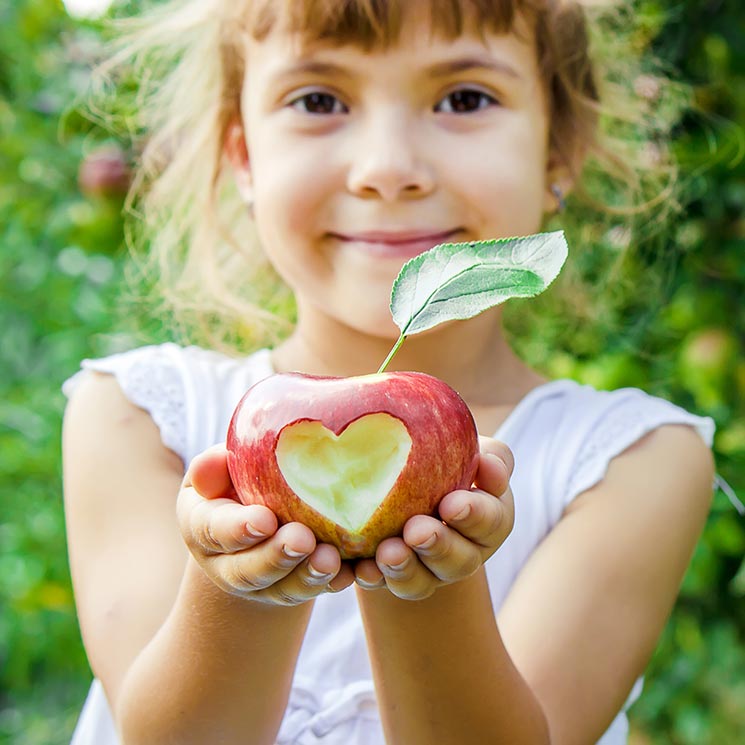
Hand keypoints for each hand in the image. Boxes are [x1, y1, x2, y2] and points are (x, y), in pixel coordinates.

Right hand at [177, 445, 354, 604]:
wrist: (254, 514)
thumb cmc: (235, 478)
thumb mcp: (219, 467)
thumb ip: (216, 465)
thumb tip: (214, 460)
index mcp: (203, 527)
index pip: (214, 530)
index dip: (238, 529)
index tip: (265, 520)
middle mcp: (227, 564)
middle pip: (248, 571)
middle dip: (276, 557)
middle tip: (302, 540)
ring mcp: (263, 582)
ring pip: (282, 588)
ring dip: (307, 576)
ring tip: (330, 560)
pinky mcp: (294, 587)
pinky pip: (312, 590)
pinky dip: (331, 584)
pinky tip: (348, 574)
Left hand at [354, 437, 514, 599]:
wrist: (406, 477)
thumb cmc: (448, 456)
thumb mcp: (473, 450)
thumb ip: (491, 456)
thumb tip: (487, 462)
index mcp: (490, 520)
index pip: (492, 521)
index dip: (475, 515)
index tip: (452, 503)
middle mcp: (464, 553)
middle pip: (460, 561)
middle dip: (438, 547)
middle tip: (417, 531)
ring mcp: (429, 570)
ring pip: (423, 582)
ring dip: (405, 568)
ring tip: (388, 552)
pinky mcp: (394, 576)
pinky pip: (384, 585)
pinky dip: (373, 578)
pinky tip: (362, 568)